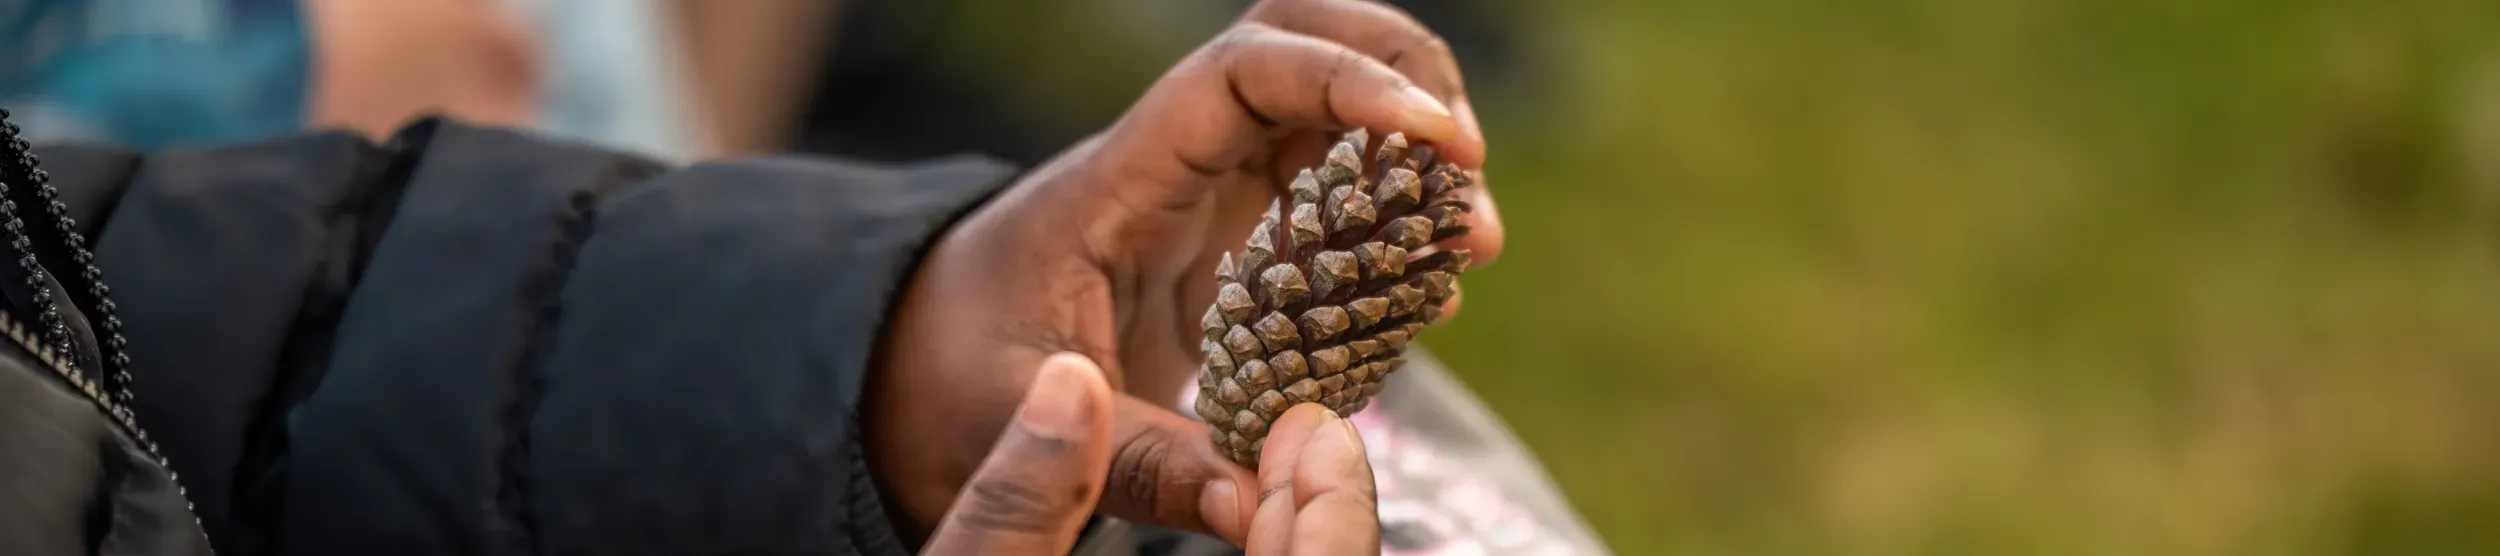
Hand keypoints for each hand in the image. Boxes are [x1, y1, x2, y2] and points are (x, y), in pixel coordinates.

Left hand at [872, 0, 1501, 543]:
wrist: (913, 373)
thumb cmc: (952, 381)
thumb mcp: (1021, 425)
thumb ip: (1138, 462)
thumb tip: (1249, 505)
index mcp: (1121, 178)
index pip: (1240, 72)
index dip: (1342, 80)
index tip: (1434, 139)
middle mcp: (1174, 160)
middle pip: (1300, 36)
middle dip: (1399, 71)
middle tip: (1465, 165)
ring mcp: (1209, 188)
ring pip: (1329, 103)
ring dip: (1415, 146)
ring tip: (1469, 242)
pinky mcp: (1236, 232)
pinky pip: (1333, 186)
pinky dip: (1396, 214)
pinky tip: (1430, 286)